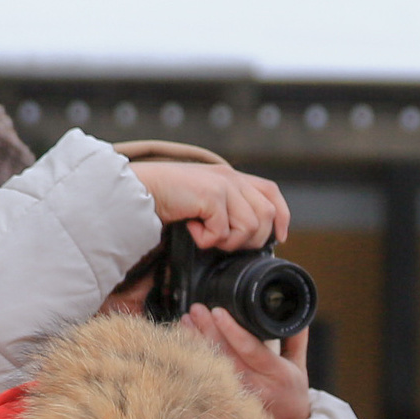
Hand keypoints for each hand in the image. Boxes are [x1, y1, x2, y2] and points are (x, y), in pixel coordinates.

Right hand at [129, 159, 289, 250]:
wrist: (137, 191)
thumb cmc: (165, 200)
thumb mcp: (203, 202)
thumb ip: (226, 209)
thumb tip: (248, 237)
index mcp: (232, 177)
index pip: (271, 192)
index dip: (282, 216)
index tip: (279, 238)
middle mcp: (231, 177)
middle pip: (266, 216)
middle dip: (248, 240)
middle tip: (220, 240)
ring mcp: (223, 184)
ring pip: (249, 227)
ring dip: (226, 242)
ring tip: (203, 233)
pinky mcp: (211, 195)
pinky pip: (223, 232)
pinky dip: (206, 240)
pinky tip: (190, 228)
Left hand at [181, 306, 312, 418]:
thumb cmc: (292, 393)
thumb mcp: (299, 365)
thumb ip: (295, 338)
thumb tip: (295, 311)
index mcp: (277, 373)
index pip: (251, 350)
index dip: (232, 330)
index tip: (217, 312)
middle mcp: (257, 387)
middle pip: (226, 356)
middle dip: (208, 330)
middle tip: (196, 310)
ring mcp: (240, 397)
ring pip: (213, 367)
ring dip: (197, 343)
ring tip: (186, 322)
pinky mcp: (227, 404)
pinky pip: (208, 380)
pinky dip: (196, 361)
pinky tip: (186, 345)